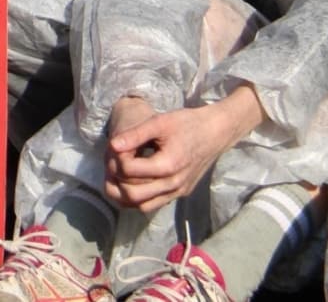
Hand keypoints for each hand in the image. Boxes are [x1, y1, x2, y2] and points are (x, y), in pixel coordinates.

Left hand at [104, 89, 263, 211]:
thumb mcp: (159, 122)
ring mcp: (178, 192)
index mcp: (168, 165)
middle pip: (133, 194)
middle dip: (116, 180)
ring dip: (125, 194)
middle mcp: (174, 184)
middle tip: (111, 164)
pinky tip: (131, 182)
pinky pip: (154, 204)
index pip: (129, 171)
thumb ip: (135, 135)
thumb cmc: (187, 123)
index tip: (114, 147)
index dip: (116, 159)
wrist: (215, 132)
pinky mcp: (180, 193)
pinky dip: (139, 198)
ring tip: (117, 175)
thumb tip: (112, 145)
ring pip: (142, 205)